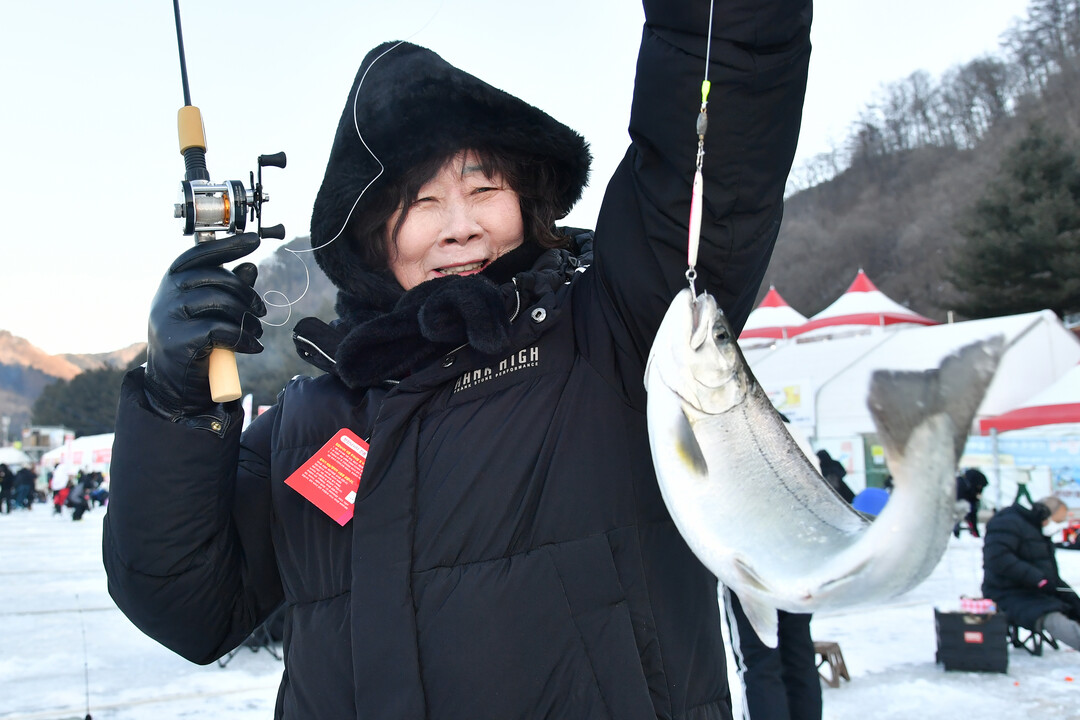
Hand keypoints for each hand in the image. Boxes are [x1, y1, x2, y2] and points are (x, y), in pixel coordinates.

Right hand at [144, 233, 265, 417]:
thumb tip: (250, 266)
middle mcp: (165, 294)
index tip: (256, 240)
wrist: (174, 386)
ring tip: (256, 332)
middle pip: (216, 277)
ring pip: (220, 302)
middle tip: (261, 310)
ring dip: (247, 318)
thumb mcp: (211, 313)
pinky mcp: (177, 340)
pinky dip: (243, 338)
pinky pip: (220, 330)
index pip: (199, 255)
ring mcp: (168, 316)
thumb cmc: (195, 343)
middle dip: (246, 293)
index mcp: (172, 282)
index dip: (228, 246)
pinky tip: (253, 347)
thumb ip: (227, 290)